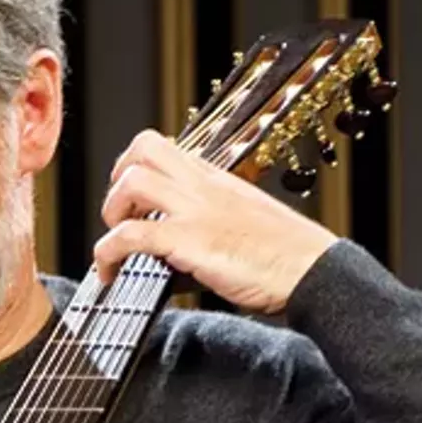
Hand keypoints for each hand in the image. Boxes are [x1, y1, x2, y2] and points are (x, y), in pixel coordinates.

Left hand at [93, 129, 337, 312]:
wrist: (315, 273)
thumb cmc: (286, 256)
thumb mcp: (242, 225)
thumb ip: (205, 228)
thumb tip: (170, 258)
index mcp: (217, 179)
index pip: (163, 148)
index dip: (133, 168)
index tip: (130, 200)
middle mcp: (204, 187)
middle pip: (142, 148)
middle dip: (116, 180)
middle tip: (119, 215)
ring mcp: (197, 210)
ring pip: (131, 183)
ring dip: (110, 213)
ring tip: (116, 244)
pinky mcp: (190, 241)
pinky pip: (130, 236)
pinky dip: (106, 254)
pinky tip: (109, 274)